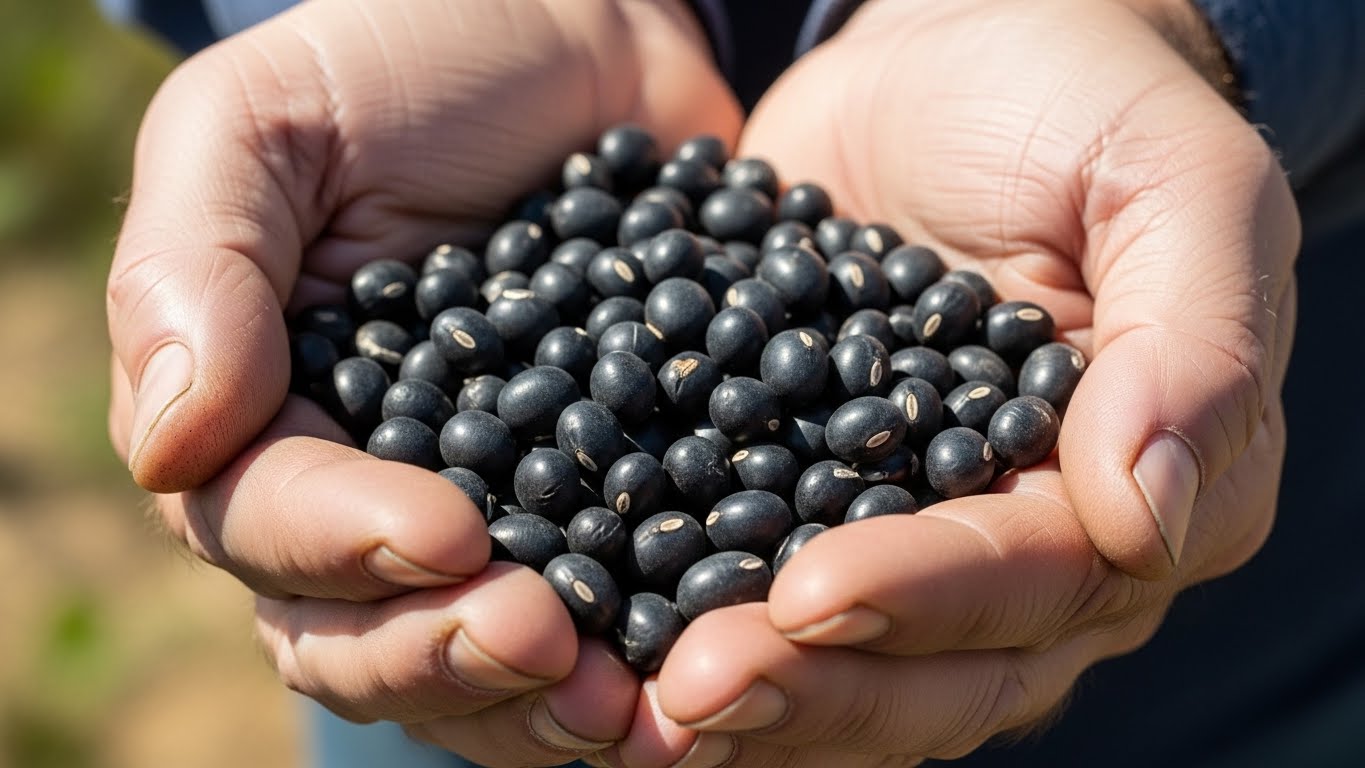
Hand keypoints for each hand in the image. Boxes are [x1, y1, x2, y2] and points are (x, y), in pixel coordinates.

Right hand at [105, 1, 741, 763]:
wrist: (577, 33)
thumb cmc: (407, 58)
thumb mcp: (269, 122)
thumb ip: (197, 269)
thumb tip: (171, 445)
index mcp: (263, 414)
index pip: (269, 522)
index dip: (345, 548)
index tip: (445, 535)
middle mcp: (365, 486)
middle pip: (368, 630)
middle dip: (448, 654)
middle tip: (547, 644)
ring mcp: (493, 507)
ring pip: (484, 655)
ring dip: (545, 702)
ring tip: (631, 710)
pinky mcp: (609, 502)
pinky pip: (612, 609)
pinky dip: (644, 656)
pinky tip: (696, 678)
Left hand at [591, 0, 1298, 763]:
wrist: (948, 68)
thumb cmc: (1077, 103)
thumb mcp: (1170, 179)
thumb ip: (1195, 342)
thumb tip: (1148, 516)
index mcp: (1146, 485)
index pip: (1045, 577)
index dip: (931, 598)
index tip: (811, 594)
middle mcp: (1036, 545)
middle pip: (943, 667)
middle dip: (819, 684)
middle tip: (692, 685)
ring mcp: (917, 538)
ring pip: (851, 666)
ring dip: (751, 692)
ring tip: (641, 696)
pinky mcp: (809, 501)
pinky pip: (759, 592)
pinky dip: (688, 625)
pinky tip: (609, 648)